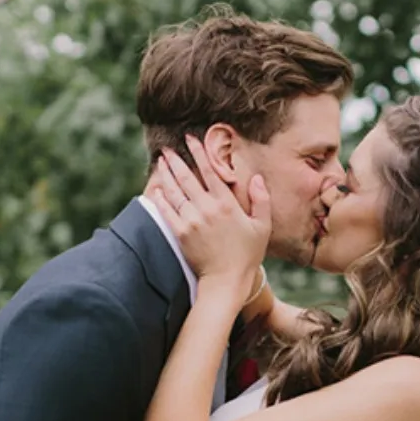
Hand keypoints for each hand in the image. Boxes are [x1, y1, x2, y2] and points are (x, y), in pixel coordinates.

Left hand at [152, 135, 269, 292]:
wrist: (226, 281)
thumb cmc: (247, 255)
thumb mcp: (263, 227)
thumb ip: (262, 200)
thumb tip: (257, 178)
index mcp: (227, 204)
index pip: (211, 172)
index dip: (200, 153)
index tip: (191, 139)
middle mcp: (207, 208)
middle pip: (188, 177)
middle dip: (177, 160)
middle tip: (168, 149)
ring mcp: (191, 220)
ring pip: (175, 191)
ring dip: (166, 174)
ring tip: (161, 162)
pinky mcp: (180, 233)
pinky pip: (167, 210)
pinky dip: (160, 197)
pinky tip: (156, 188)